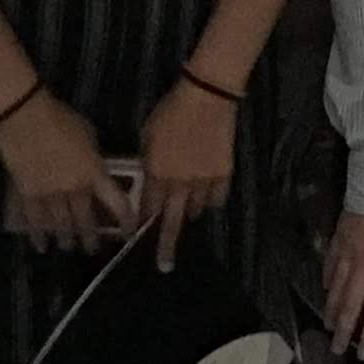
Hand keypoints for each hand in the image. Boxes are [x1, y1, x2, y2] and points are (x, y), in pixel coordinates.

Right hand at [0, 88, 131, 251]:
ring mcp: (49, 194)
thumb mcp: (89, 135)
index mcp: (93, 173)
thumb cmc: (61, 118)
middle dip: (90, 238)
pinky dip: (37, 235)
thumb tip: (95, 170)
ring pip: (60, 225)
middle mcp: (74, 189)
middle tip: (93, 250)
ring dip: (65, 239)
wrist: (26, 115)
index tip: (128, 233)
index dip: (125, 221)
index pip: (116, 203)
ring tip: (68, 247)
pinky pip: (33, 220)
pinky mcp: (27, 194)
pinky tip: (41, 245)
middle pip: (85, 221)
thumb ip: (93, 159)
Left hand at [138, 75, 241, 270]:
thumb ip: (148, 162)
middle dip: (166, 246)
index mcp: (157, 173)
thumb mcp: (149, 136)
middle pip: (171, 223)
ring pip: (195, 209)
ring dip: (188, 209)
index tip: (139, 234)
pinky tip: (207, 193)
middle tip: (164, 265)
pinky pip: (216, 198)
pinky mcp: (224, 175)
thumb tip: (150, 180)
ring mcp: (204, 182)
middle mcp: (179, 184)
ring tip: (186, 203)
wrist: (207, 97)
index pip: (148, 208)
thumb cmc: (171, 111)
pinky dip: (210, 199)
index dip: (143, 221)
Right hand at [318, 206, 363, 360]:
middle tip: (336, 350)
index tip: (363, 354)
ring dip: (331, 309)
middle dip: (343, 330)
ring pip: (335, 287)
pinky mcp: (340, 234)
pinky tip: (324, 288)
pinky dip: (325, 280)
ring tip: (327, 326)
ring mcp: (349, 249)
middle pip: (351, 305)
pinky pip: (329, 263)